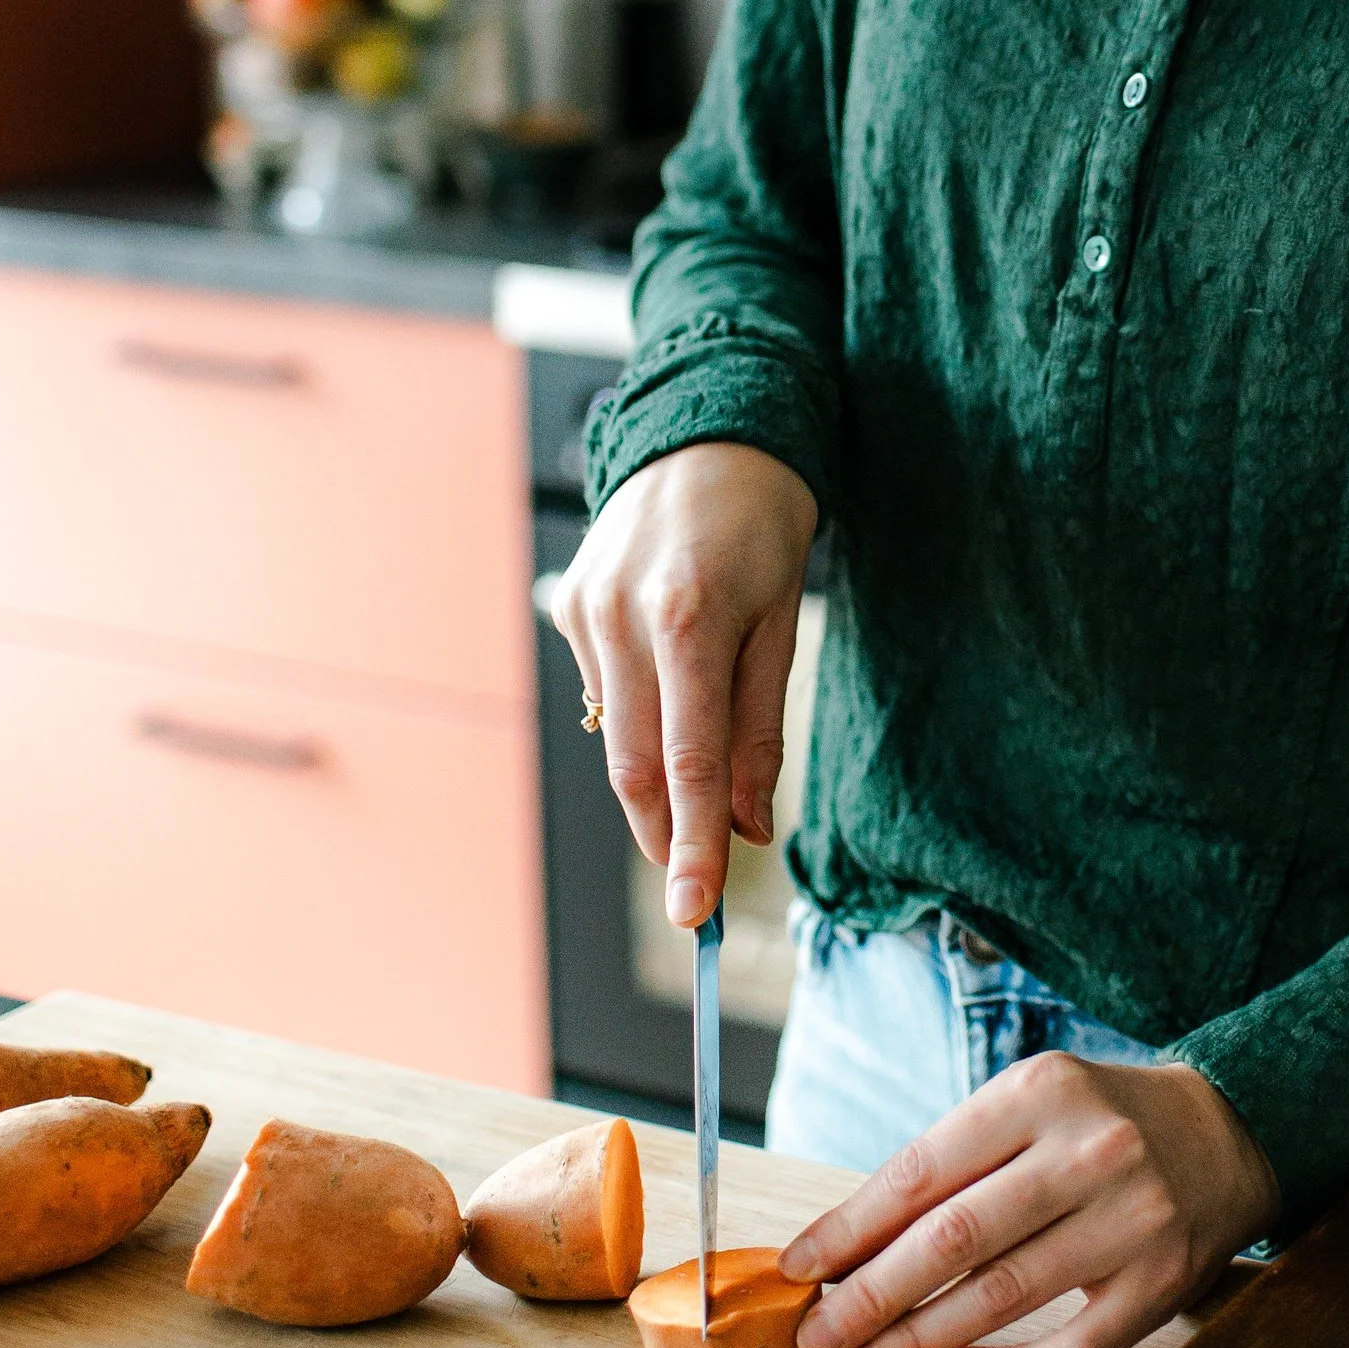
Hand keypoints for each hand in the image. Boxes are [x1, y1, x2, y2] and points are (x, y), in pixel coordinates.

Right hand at [550, 441, 817, 928]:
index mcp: (688, 619)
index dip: (691, 847)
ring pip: (615, 738)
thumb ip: (758, 729)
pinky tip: (670, 696)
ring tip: (695, 802)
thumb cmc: (763, 526)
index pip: (689, 763)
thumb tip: (746, 827)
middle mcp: (622, 616)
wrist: (709, 432)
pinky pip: (604, 693)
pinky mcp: (567, 605)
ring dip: (654, 787)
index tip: (696, 914)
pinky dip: (639, 722)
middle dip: (666, 837)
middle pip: (636, 766)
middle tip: (697, 893)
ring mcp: (584, 610)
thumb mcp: (781, 622)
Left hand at [779, 1052, 1280, 1347]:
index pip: (922, 1171)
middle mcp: (1088, 1152)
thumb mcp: (1029, 1106)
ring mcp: (1132, 1220)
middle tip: (816, 1339)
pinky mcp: (1162, 1283)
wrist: (1230, 1131)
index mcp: (1040, 1093)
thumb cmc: (1098, 1122)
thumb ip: (954, 1164)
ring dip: (919, 1341)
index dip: (850, 1228)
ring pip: (1004, 1297)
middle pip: (956, 1239)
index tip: (798, 1270)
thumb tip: (849, 1246)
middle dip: (871, 1297)